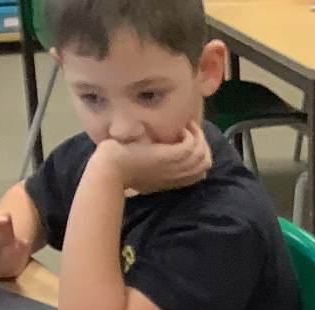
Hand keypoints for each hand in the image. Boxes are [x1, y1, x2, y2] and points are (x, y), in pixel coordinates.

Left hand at [96, 123, 211, 194]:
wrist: (109, 167)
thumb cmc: (120, 164)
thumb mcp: (141, 163)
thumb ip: (154, 159)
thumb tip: (161, 143)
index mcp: (171, 180)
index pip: (200, 172)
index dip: (200, 153)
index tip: (188, 138)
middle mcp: (176, 176)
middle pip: (205, 163)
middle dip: (202, 143)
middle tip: (190, 128)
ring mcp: (173, 168)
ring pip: (202, 155)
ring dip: (198, 136)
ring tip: (187, 124)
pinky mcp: (167, 157)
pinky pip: (191, 147)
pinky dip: (190, 136)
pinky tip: (181, 128)